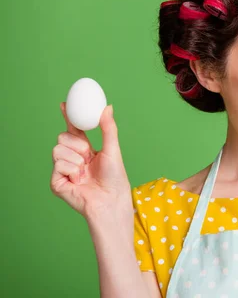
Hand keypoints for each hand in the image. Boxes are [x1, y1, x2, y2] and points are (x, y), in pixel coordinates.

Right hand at [50, 102, 131, 220]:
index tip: (64, 104)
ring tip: (84, 170)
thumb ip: (108, 128)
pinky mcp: (56, 181)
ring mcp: (63, 170)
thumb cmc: (114, 177)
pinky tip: (78, 179)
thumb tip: (107, 107)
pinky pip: (58, 163)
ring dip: (76, 158)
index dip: (68, 117)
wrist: (110, 198)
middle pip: (62, 137)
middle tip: (87, 155)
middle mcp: (72, 158)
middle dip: (77, 144)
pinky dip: (71, 169)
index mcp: (85, 150)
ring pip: (57, 149)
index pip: (74, 131)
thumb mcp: (113, 149)